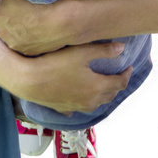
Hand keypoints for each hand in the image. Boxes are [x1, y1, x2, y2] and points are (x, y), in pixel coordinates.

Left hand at [0, 0, 75, 54]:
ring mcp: (12, 42)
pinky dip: (23, 33)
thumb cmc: (45, 1)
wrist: (65, 22)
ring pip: (8, 28)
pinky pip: (19, 39)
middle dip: (4, 7)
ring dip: (13, 22)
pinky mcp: (24, 51)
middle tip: (17, 0)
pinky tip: (34, 26)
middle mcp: (0, 28)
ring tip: (27, 15)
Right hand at [12, 42, 132, 114]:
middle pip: (110, 96)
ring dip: (102, 95)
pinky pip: (78, 108)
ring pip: (96, 104)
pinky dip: (83, 102)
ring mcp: (76, 107)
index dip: (126, 74)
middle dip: (116, 86)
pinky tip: (79, 98)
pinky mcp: (64, 109)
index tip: (128, 66)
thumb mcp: (81, 52)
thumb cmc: (55, 64)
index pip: (120, 83)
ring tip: (102, 86)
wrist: (29, 81)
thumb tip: (122, 48)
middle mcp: (90, 100)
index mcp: (97, 86)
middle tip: (118, 75)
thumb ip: (103, 50)